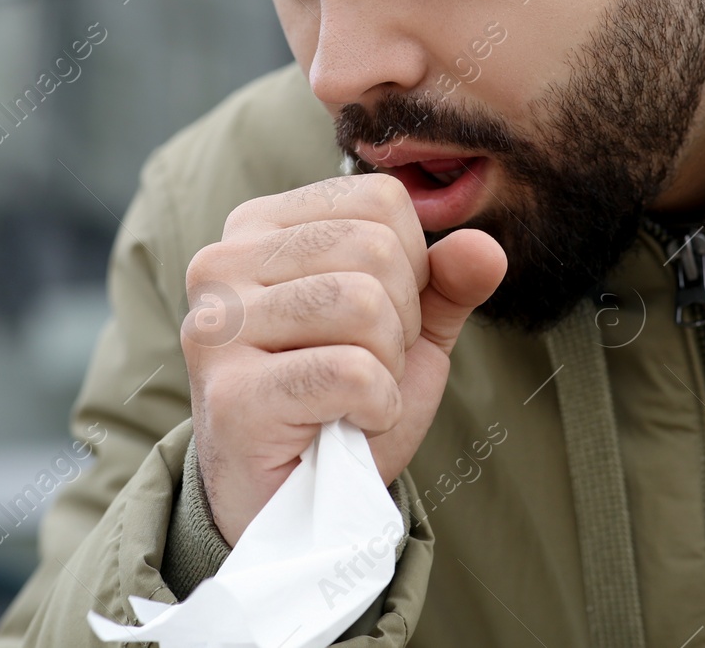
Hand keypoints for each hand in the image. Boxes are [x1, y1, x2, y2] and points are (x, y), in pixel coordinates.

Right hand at [180, 172, 505, 544]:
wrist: (290, 503)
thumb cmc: (341, 402)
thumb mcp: (406, 330)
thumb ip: (446, 281)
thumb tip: (486, 247)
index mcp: (260, 226)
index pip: (380, 201)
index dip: (412, 265)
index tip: (377, 320)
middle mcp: (224, 262)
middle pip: (376, 247)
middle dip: (402, 319)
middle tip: (366, 366)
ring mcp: (218, 327)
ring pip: (365, 304)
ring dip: (387, 365)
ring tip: (353, 395)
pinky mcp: (232, 394)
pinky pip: (354, 372)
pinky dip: (376, 406)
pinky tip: (346, 423)